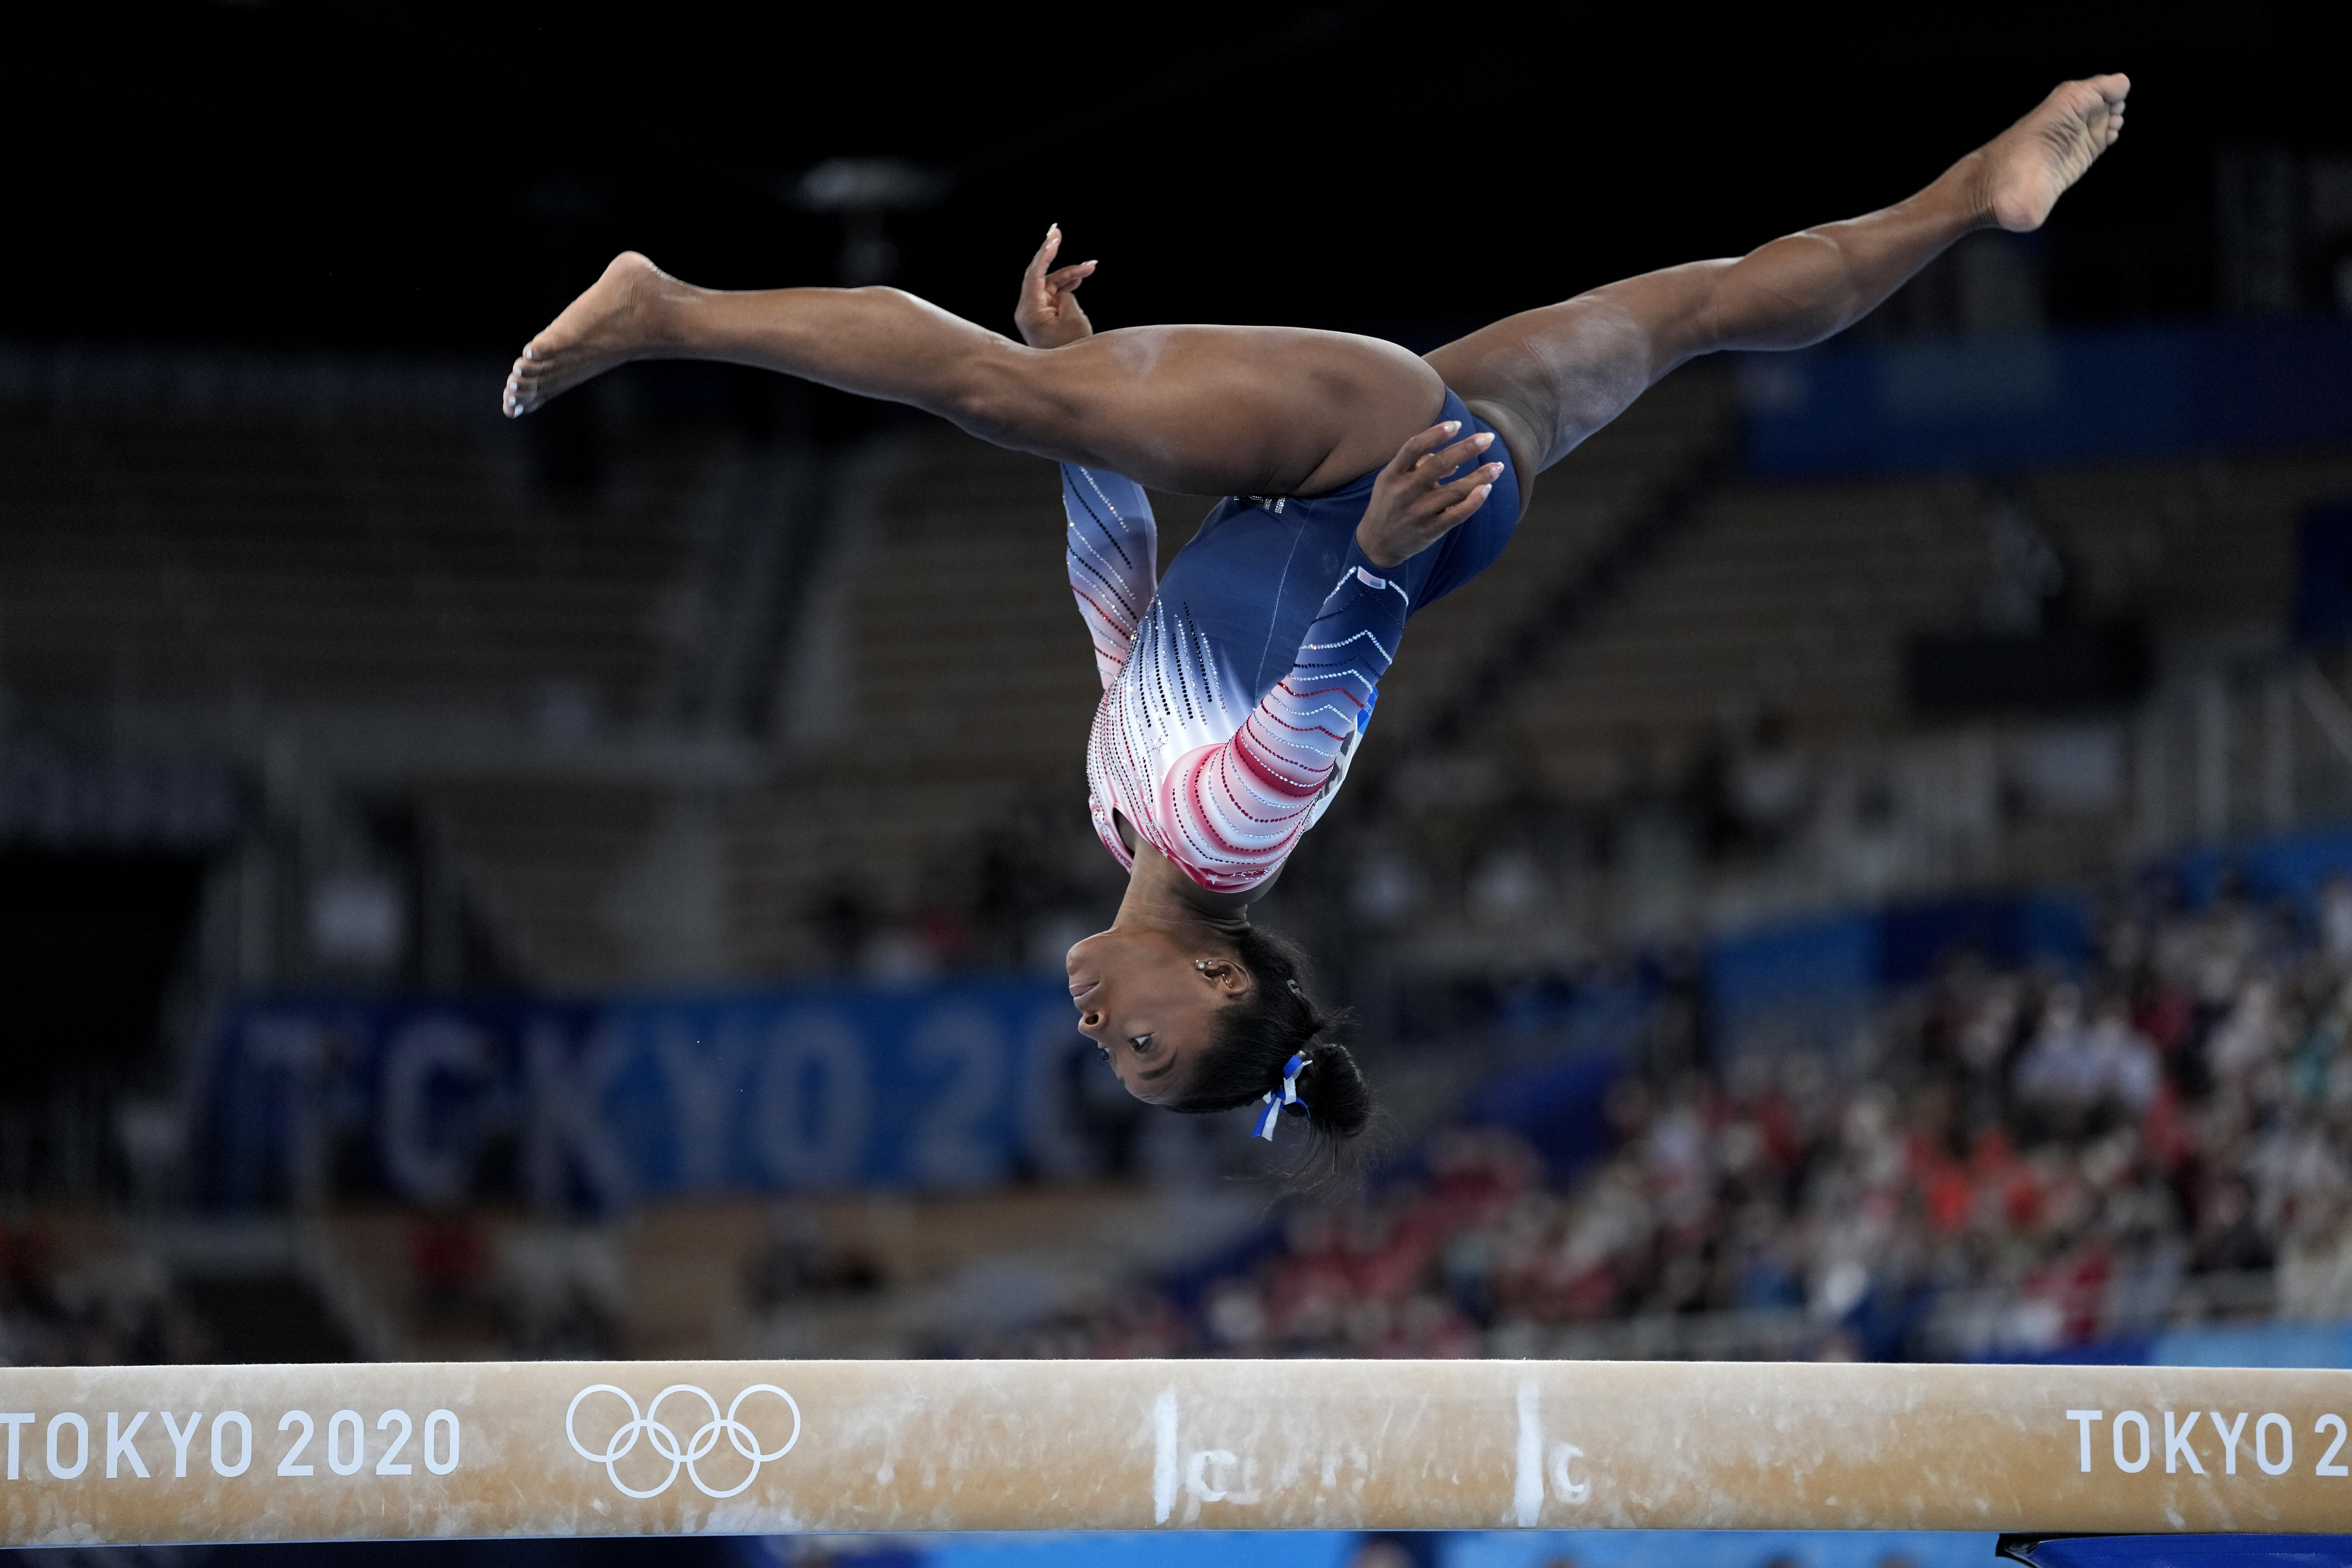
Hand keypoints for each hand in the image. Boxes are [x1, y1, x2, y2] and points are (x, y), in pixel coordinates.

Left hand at [1014, 224, 1097, 348]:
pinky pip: (1052, 294)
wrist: (1068, 376)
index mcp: (1029, 310)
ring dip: (1069, 275)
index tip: (1055, 237)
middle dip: (1052, 255)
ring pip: (1050, 284)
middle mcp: (1027, 310)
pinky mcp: (1041, 316)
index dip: (1045, 253)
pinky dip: (1066, 286)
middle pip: (1039, 274)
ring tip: (1091, 267)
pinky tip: (1080, 278)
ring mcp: (1033, 313)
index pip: (1034, 274)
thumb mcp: (1073, 317)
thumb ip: (1066, 295)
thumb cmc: (1071, 349)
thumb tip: (1062, 290)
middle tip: (1058, 230)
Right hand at [1353, 422, 1502, 568]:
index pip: (1414, 447)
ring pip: (1455, 490)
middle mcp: (1405, 491)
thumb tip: (1454, 462)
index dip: (1437, 433)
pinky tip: (1486, 489)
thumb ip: (1417, 465)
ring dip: (1480, 477)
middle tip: (1488, 438)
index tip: (1458, 424)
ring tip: (1498, 467)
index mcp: (1392, 474)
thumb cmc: (1389, 505)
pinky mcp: (1430, 530)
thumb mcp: (1391, 480)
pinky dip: (1474, 501)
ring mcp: (1418, 512)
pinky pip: (1457, 514)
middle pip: (1440, 464)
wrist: (1377, 544)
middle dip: (1467, 448)